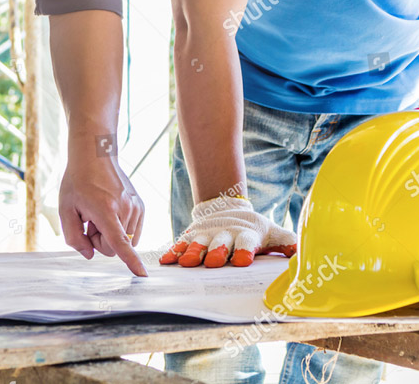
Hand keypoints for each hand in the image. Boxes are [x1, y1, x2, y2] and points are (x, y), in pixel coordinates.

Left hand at [59, 156, 146, 276]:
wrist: (96, 156)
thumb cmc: (78, 182)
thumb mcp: (65, 210)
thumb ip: (74, 238)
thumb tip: (89, 254)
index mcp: (105, 210)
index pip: (119, 242)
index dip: (130, 261)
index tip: (142, 275)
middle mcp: (125, 209)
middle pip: (114, 247)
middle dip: (100, 241)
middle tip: (89, 221)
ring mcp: (136, 206)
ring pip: (125, 240)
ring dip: (111, 233)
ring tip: (100, 212)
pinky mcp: (141, 205)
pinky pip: (132, 231)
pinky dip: (121, 227)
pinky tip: (110, 211)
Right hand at [160, 196, 295, 267]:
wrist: (228, 208)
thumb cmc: (253, 228)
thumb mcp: (272, 233)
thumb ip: (287, 242)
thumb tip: (303, 253)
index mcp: (246, 234)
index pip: (246, 242)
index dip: (244, 250)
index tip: (242, 261)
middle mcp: (225, 234)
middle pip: (220, 243)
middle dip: (217, 252)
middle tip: (213, 262)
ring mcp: (207, 233)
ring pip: (199, 242)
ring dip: (193, 252)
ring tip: (187, 262)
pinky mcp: (192, 234)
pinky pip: (182, 242)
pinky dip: (174, 251)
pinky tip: (167, 260)